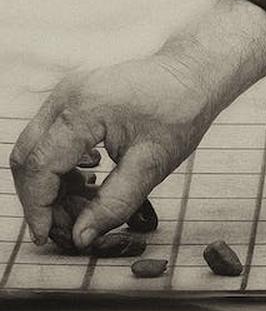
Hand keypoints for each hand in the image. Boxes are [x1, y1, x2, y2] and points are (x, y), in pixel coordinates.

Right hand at [10, 52, 215, 247]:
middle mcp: (67, 96)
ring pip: (35, 148)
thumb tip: (80, 237)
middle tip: (68, 225)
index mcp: (84, 110)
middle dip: (40, 198)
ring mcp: (67, 93)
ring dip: (50, 183)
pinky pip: (49, 137)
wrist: (192, 73)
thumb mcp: (151, 164)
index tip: (48, 236)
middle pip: (27, 158)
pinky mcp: (73, 97)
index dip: (37, 207)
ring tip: (84, 205)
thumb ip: (113, 203)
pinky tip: (88, 179)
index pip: (39, 167)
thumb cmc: (179, 110)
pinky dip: (59, 165)